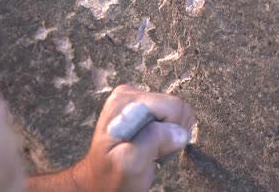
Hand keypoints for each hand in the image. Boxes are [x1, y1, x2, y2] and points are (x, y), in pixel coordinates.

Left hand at [77, 85, 195, 191]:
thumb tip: (178, 132)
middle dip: (170, 132)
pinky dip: (165, 134)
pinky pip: (169, 117)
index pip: (172, 106)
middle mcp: (129, 95)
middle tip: (151, 151)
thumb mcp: (130, 163)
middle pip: (175, 106)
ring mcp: (134, 100)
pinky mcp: (140, 108)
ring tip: (149, 149)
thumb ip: (152, 142)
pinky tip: (148, 145)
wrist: (100, 182)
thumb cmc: (112, 177)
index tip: (155, 148)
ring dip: (168, 135)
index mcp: (125, 102)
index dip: (172, 131)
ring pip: (174, 112)